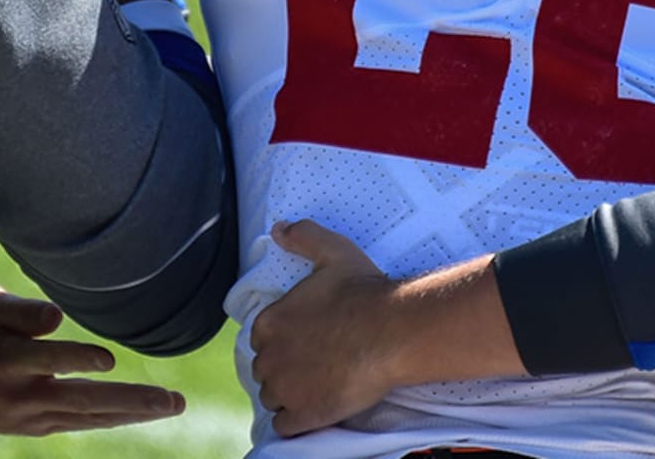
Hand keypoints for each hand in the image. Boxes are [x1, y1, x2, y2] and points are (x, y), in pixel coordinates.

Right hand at [0, 284, 184, 434]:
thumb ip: (16, 310)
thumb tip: (57, 319)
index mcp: (3, 358)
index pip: (45, 360)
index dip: (76, 360)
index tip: (107, 360)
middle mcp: (17, 393)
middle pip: (81, 400)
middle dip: (131, 401)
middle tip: (174, 402)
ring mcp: (24, 415)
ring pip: (87, 416)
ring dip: (132, 412)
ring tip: (172, 406)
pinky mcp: (28, 425)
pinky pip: (76, 422)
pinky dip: (108, 418)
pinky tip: (138, 414)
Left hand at [250, 221, 392, 437]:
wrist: (392, 330)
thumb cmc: (363, 290)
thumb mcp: (333, 252)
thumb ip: (303, 236)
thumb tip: (278, 228)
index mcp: (270, 322)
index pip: (263, 337)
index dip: (285, 337)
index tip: (308, 336)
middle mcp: (269, 358)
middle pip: (267, 369)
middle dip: (286, 366)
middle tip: (318, 358)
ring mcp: (285, 390)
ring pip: (275, 398)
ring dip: (291, 393)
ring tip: (321, 381)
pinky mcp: (304, 416)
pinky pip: (287, 426)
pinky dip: (299, 419)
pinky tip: (320, 403)